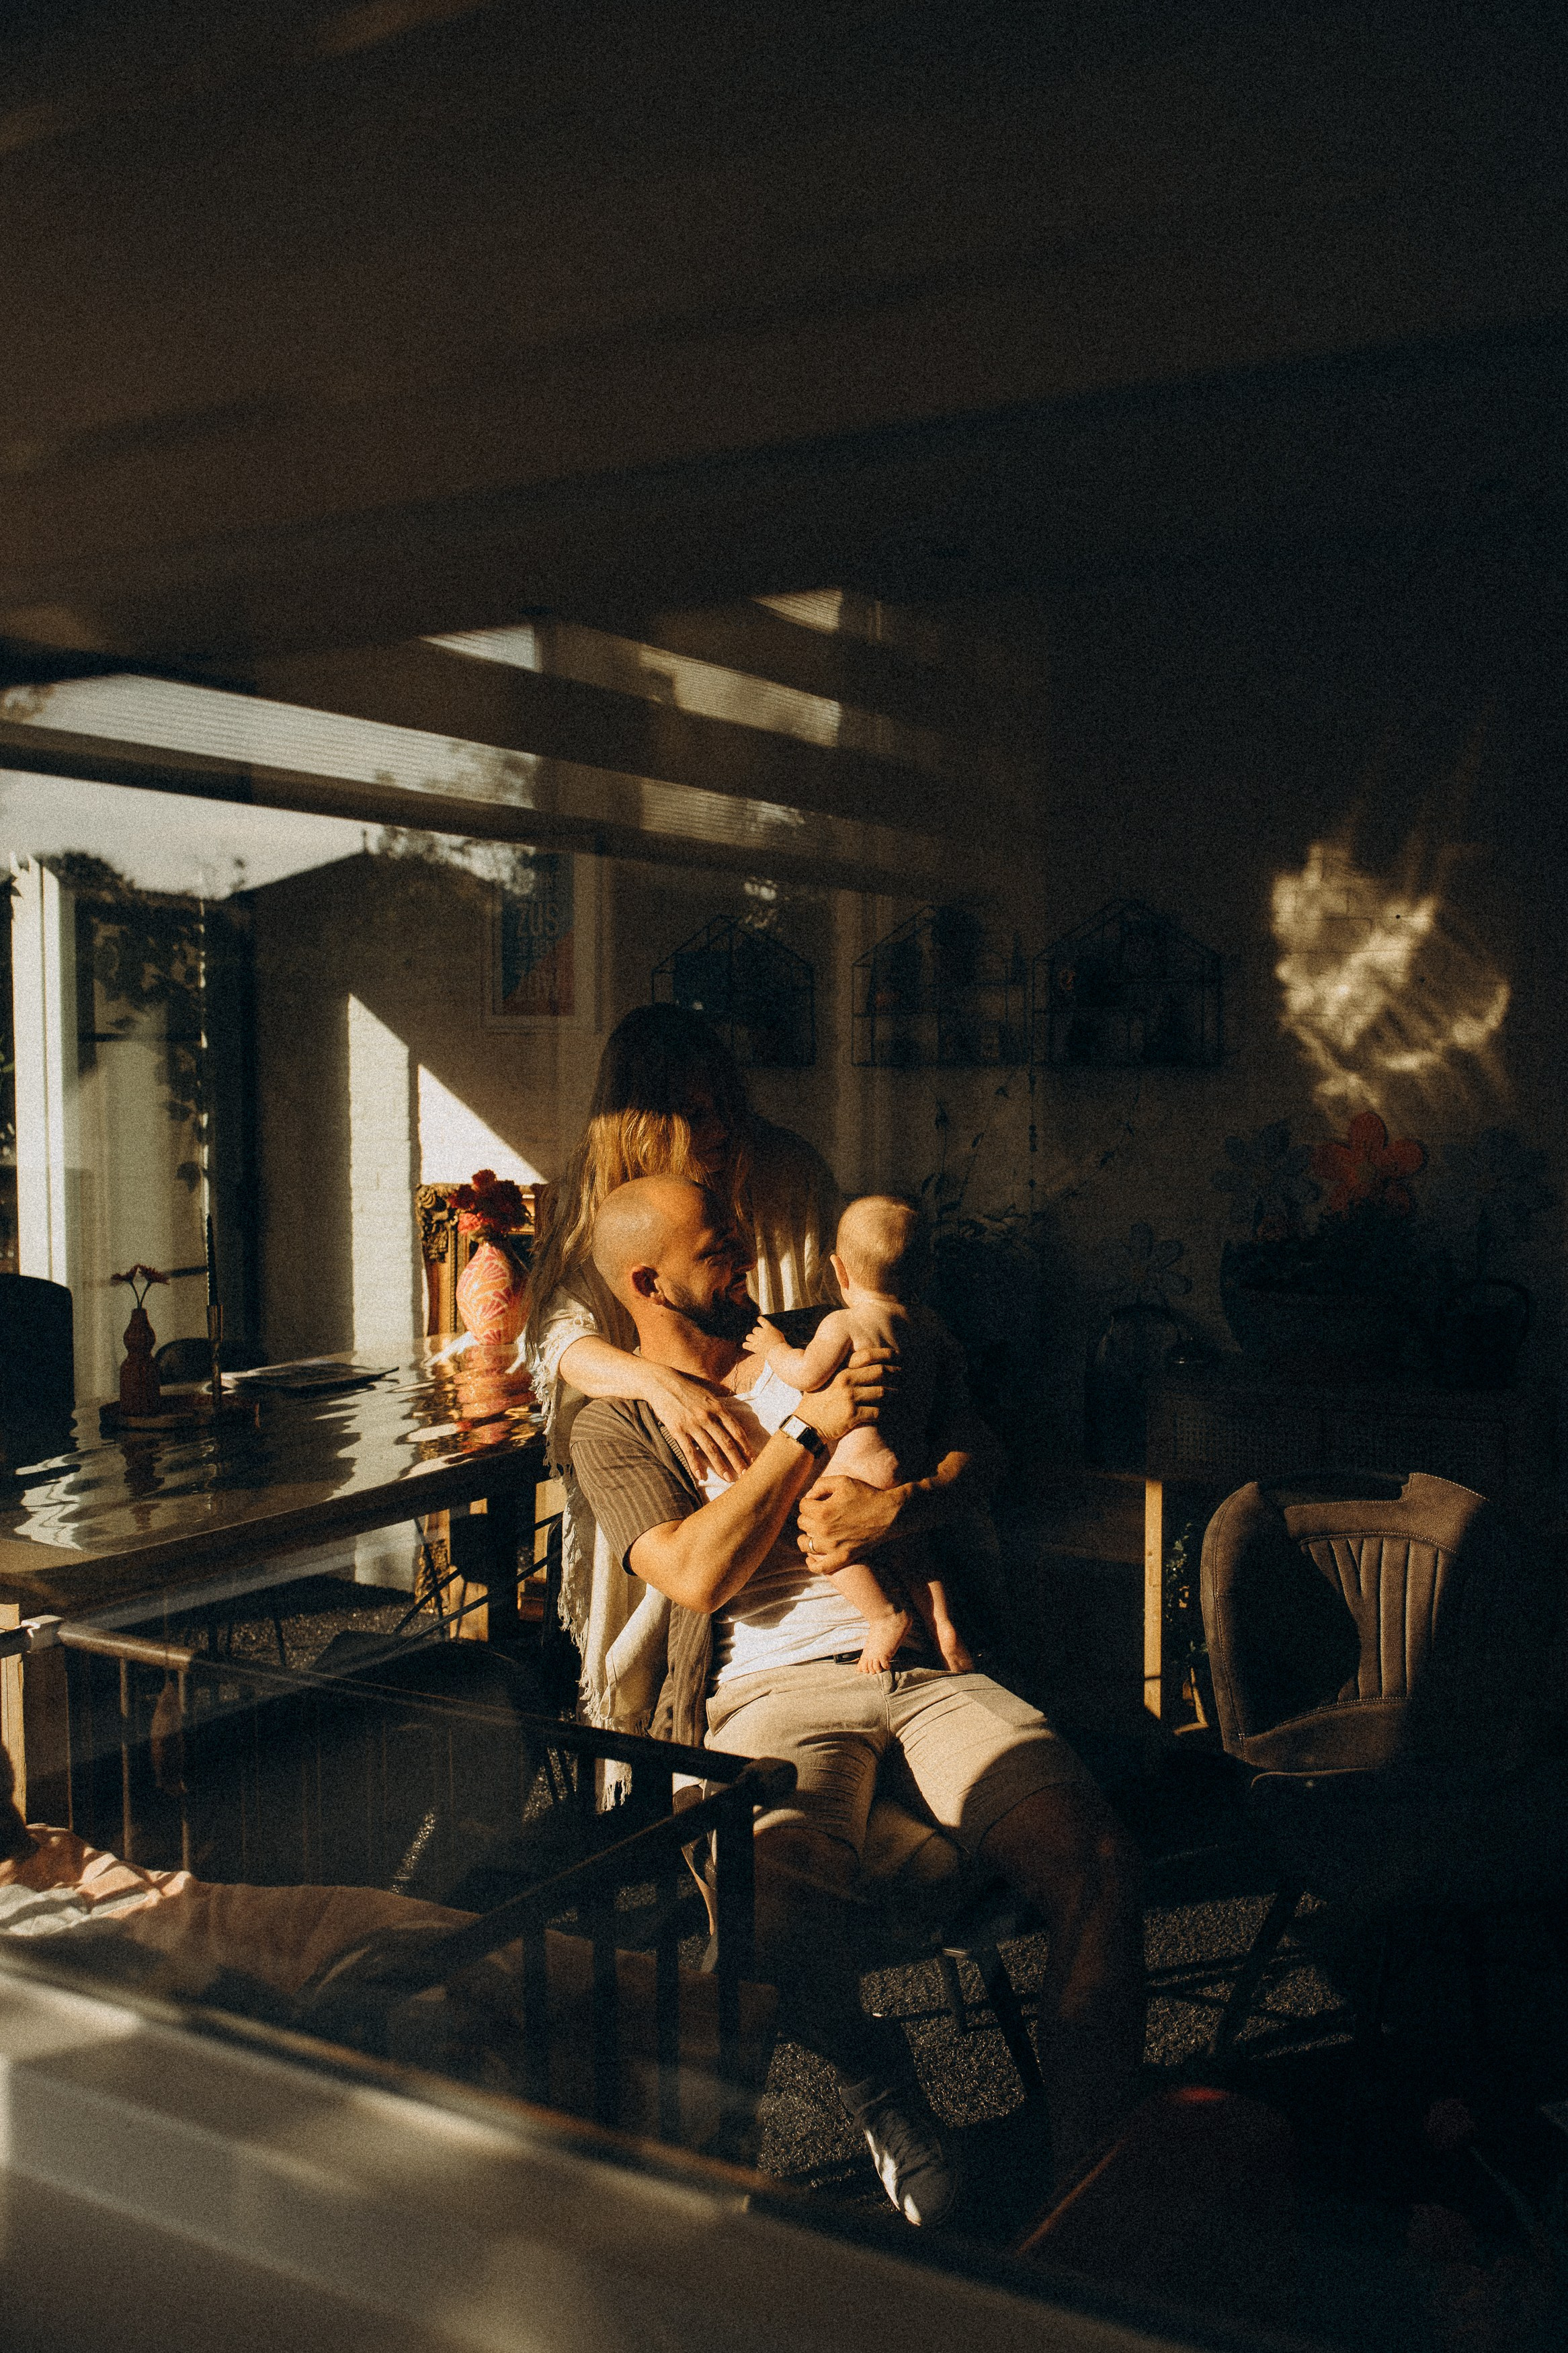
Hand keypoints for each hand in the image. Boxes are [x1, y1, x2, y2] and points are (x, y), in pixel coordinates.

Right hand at [641, 1365, 756, 1482]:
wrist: (662, 1383)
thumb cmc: (687, 1388)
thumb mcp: (709, 1392)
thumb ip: (722, 1403)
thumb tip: (736, 1408)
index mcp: (718, 1407)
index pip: (737, 1431)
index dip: (746, 1447)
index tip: (753, 1460)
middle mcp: (707, 1416)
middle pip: (727, 1443)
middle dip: (737, 1461)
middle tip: (745, 1475)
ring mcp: (692, 1424)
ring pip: (710, 1449)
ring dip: (721, 1466)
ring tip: (728, 1478)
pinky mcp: (677, 1430)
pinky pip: (688, 1451)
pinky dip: (695, 1465)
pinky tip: (701, 1476)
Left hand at [743, 1315, 783, 1358]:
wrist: (779, 1352)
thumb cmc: (781, 1345)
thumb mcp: (779, 1335)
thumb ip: (773, 1332)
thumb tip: (769, 1331)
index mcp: (769, 1328)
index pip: (762, 1320)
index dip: (759, 1319)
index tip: (758, 1319)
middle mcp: (762, 1332)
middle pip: (754, 1329)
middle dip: (756, 1333)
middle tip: (759, 1338)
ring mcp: (757, 1340)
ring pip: (748, 1336)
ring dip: (751, 1339)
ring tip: (754, 1342)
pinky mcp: (754, 1347)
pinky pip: (745, 1344)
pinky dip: (746, 1345)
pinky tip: (748, 1346)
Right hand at [791, 1343, 892, 1449]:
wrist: (805, 1426)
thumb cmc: (817, 1402)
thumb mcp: (825, 1379)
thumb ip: (842, 1369)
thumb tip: (865, 1361)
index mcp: (839, 1369)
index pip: (867, 1355)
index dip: (885, 1354)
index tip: (897, 1356)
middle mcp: (844, 1380)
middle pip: (880, 1372)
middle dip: (896, 1373)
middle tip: (904, 1376)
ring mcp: (848, 1398)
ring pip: (882, 1392)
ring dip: (895, 1395)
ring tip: (900, 1396)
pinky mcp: (852, 1415)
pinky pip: (878, 1412)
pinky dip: (887, 1413)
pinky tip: (891, 1413)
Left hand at [798, 1475, 903, 1573]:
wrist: (889, 1514)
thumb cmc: (866, 1495)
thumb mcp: (843, 1481)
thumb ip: (820, 1484)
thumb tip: (808, 1496)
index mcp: (823, 1511)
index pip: (803, 1506)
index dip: (809, 1500)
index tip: (819, 1500)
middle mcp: (824, 1530)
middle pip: (802, 1523)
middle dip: (809, 1516)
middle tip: (820, 1513)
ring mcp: (833, 1547)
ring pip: (805, 1544)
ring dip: (806, 1536)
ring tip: (813, 1532)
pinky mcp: (843, 1557)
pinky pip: (820, 1567)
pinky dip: (812, 1564)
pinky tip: (811, 1558)